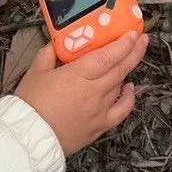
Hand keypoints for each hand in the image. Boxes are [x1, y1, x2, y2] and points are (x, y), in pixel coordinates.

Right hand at [16, 33, 147, 154]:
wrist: (29, 138)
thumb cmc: (31, 104)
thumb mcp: (35, 71)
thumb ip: (49, 53)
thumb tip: (57, 43)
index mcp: (78, 74)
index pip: (109, 56)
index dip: (124, 44)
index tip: (134, 33)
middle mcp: (94, 91)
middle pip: (120, 68)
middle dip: (134, 52)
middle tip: (142, 39)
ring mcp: (100, 109)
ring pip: (120, 85)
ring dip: (127, 70)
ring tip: (131, 58)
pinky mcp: (100, 126)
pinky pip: (122, 110)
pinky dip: (129, 98)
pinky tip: (130, 88)